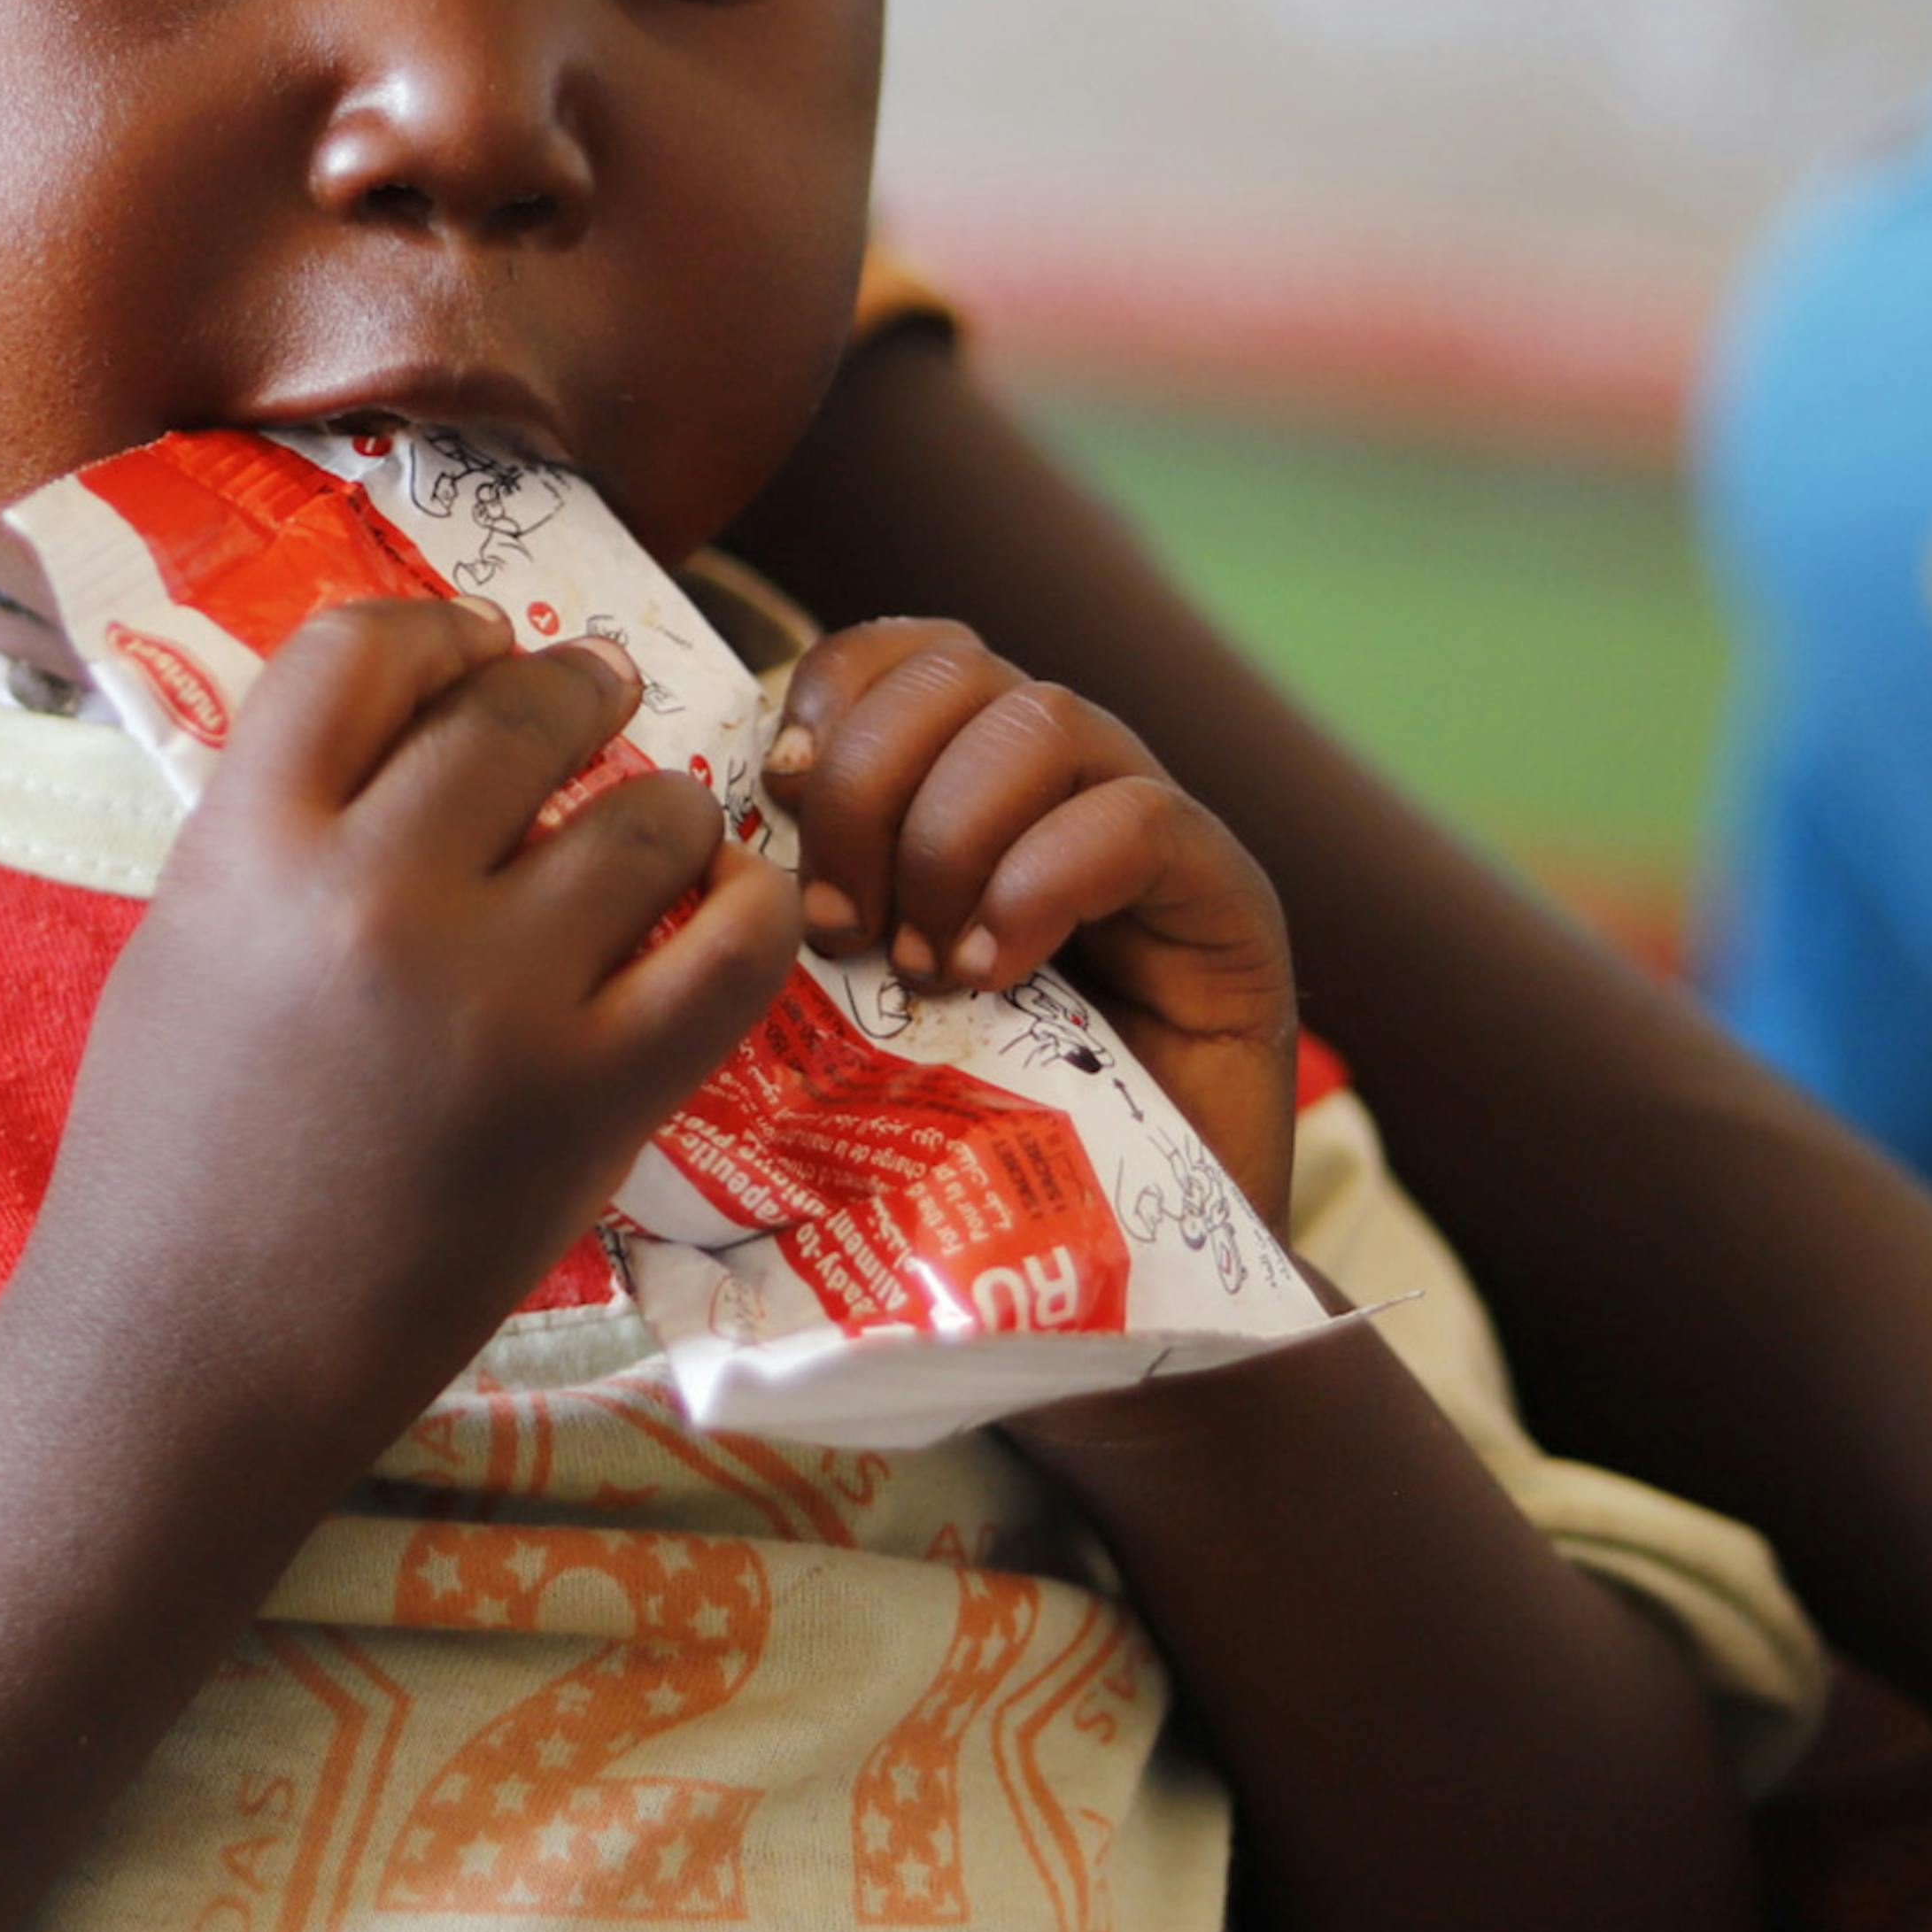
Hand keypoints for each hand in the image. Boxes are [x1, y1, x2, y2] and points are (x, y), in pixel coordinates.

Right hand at [22, 595, 800, 1464]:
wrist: (192, 1364)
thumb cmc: (170, 1166)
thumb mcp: (185, 948)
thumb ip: (282, 835)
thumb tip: (414, 738)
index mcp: (246, 847)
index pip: (359, 650)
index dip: (437, 632)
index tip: (477, 648)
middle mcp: (372, 895)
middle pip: (517, 713)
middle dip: (577, 694)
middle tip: (603, 700)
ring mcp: (494, 997)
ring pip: (644, 820)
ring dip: (669, 809)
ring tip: (665, 832)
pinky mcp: (590, 1099)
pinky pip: (725, 951)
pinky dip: (751, 905)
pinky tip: (742, 902)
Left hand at [762, 618, 1297, 1211]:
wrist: (1104, 1276)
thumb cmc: (950, 1150)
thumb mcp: (841, 1014)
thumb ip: (796, 916)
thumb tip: (705, 841)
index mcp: (966, 786)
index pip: (900, 654)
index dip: (831, 695)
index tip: (774, 792)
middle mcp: (1062, 787)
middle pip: (959, 669)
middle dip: (868, 778)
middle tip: (836, 920)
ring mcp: (1153, 836)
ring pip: (1044, 719)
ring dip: (949, 832)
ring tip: (919, 963)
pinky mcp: (1226, 904)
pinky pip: (1138, 818)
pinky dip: (1041, 880)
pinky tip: (990, 972)